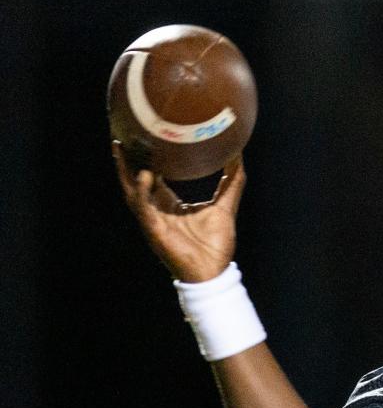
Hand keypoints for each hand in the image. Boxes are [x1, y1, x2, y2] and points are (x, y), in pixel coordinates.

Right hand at [112, 141, 245, 282]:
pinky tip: (144, 175)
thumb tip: (238, 156)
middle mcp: (157, 210)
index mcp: (168, 204)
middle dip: (125, 159)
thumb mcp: (225, 206)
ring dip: (125, 171)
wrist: (214, 272)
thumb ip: (232, 182)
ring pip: (132, 191)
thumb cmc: (215, 245)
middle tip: (120, 135)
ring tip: (120, 148)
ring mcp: (153, 220)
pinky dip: (142, 192)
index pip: (151, 176)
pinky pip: (144, 208)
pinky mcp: (154, 230)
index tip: (143, 135)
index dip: (145, 157)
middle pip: (134, 180)